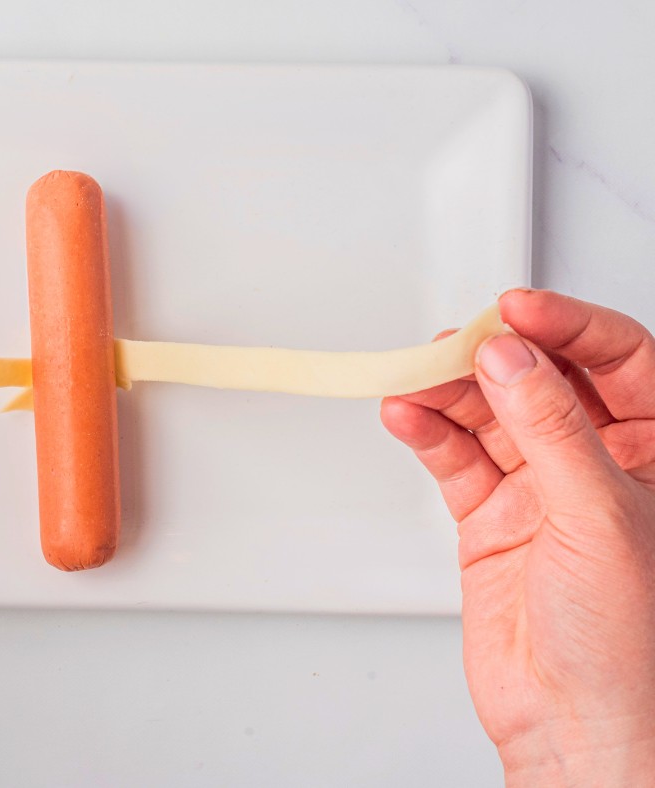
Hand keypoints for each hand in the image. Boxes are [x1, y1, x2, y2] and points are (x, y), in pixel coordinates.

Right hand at [382, 289, 654, 785]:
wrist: (574, 728)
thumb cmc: (630, 649)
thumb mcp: (602, 518)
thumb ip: (552, 430)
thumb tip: (514, 360)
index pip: (622, 361)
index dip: (569, 326)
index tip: (516, 309)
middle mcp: (602, 466)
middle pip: (543, 380)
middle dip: (497, 356)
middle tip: (456, 344)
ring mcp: (542, 490)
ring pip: (491, 415)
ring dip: (450, 392)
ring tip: (416, 379)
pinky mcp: (492, 517)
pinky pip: (454, 457)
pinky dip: (427, 432)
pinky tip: (407, 414)